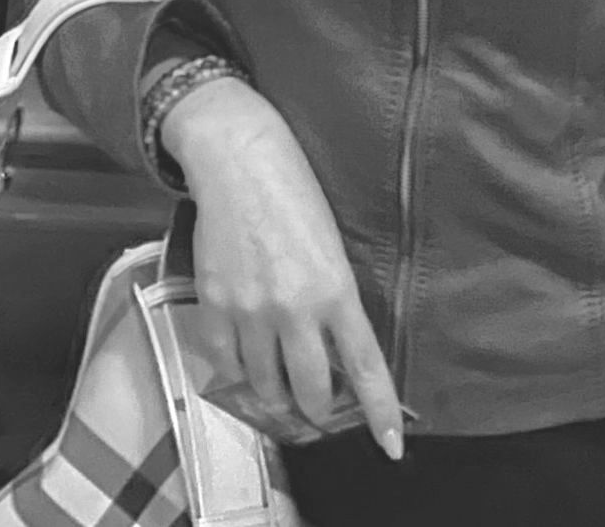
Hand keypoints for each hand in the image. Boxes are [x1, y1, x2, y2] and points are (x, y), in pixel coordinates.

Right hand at [162, 79, 402, 457]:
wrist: (236, 157)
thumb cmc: (294, 191)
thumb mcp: (331, 246)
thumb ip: (333, 301)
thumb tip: (332, 353)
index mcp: (335, 289)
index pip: (365, 367)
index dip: (379, 413)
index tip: (390, 447)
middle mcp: (295, 308)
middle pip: (312, 392)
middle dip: (319, 411)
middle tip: (318, 408)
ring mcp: (251, 310)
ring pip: (266, 388)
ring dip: (276, 398)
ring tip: (279, 389)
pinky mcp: (214, 304)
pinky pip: (226, 364)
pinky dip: (237, 374)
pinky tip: (244, 366)